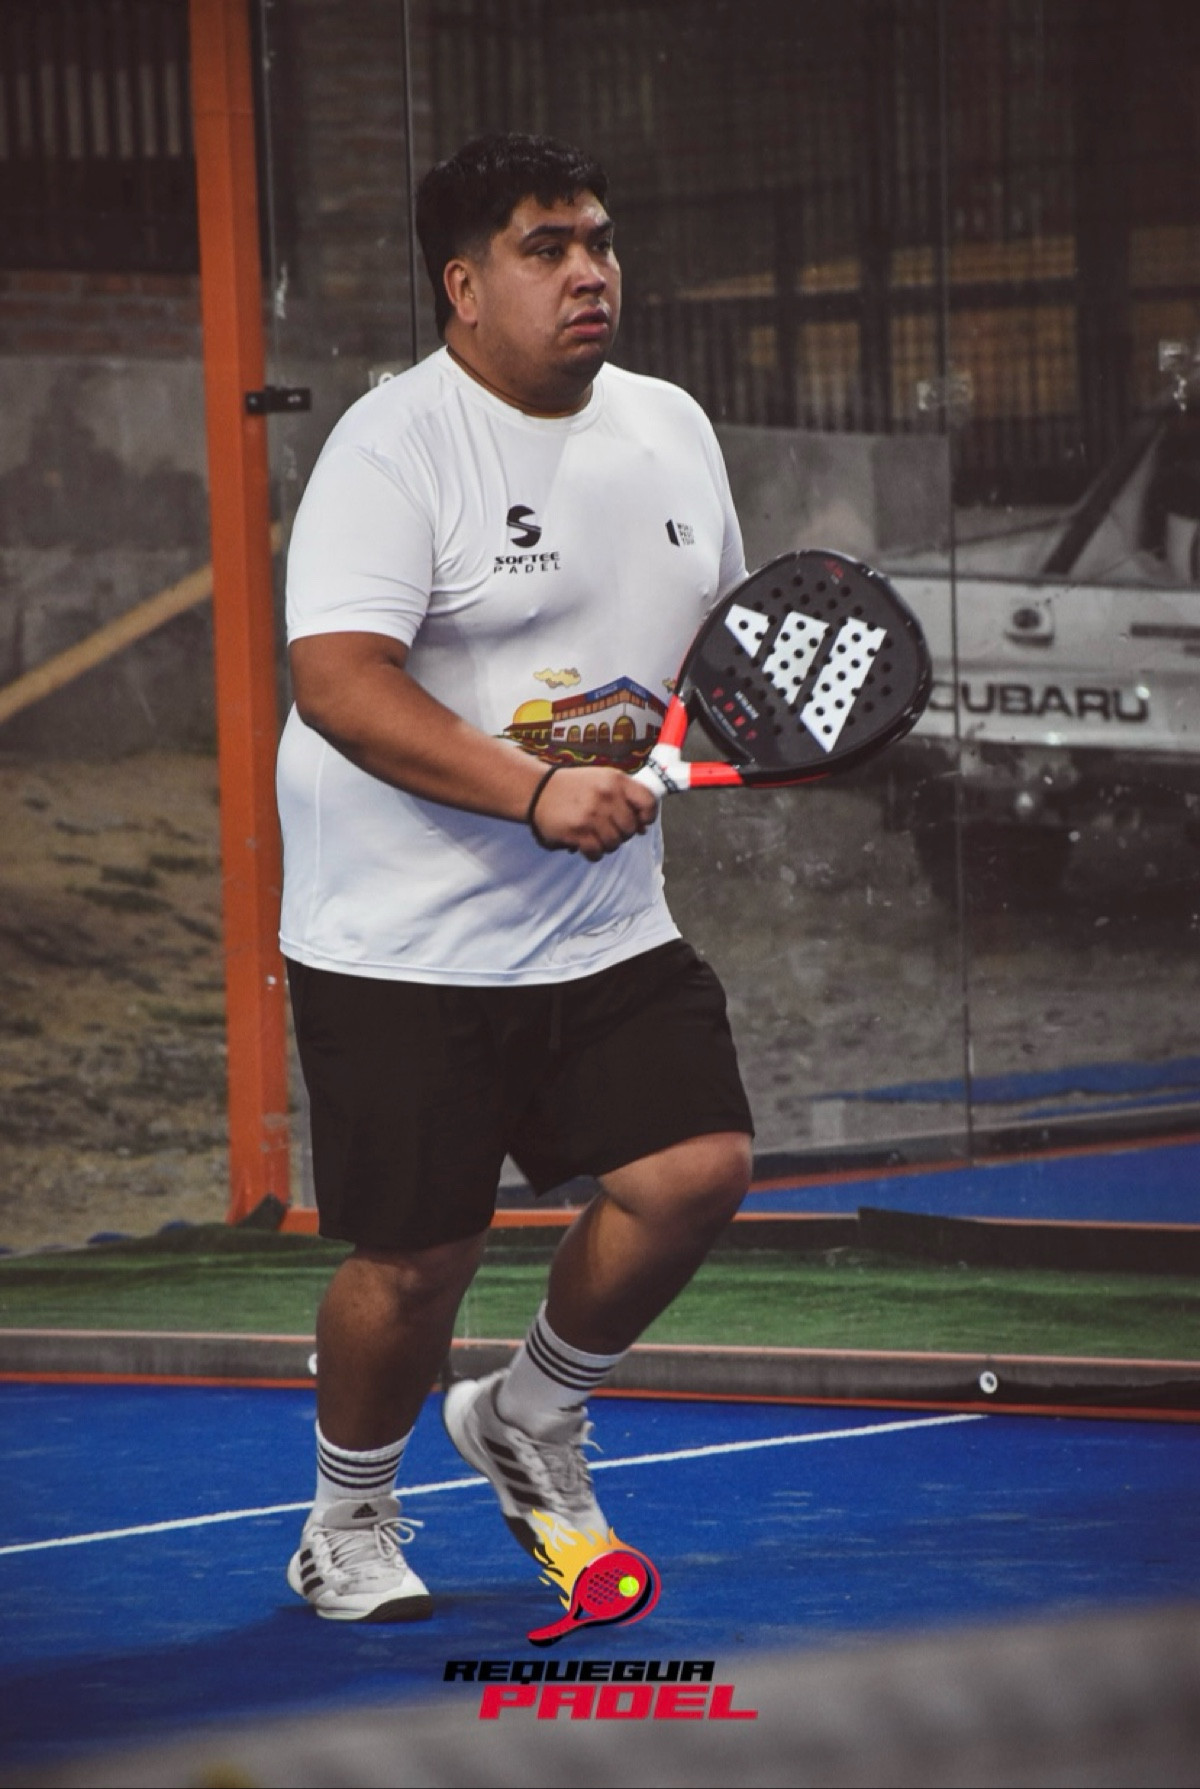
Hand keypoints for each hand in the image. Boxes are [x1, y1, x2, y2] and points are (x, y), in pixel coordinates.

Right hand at [531, 767, 658, 861]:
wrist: (537, 790)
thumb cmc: (573, 787)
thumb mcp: (602, 780)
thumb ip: (625, 797)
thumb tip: (642, 826)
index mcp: (616, 781)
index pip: (649, 802)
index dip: (647, 816)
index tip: (640, 822)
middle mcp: (606, 796)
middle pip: (631, 828)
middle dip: (622, 833)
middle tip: (608, 828)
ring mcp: (592, 815)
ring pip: (614, 843)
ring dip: (606, 844)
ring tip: (594, 835)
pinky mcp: (577, 832)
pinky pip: (597, 852)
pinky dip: (593, 852)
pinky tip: (585, 843)